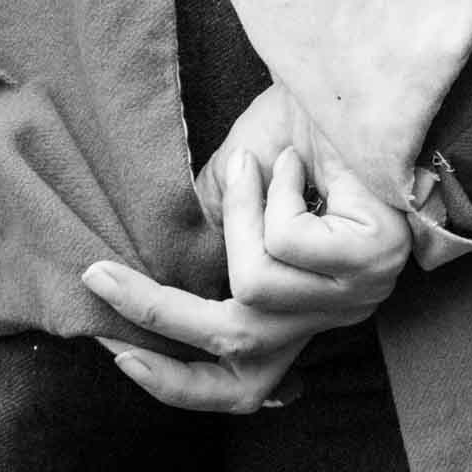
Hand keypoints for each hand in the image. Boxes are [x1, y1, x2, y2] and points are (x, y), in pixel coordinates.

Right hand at [85, 140, 410, 412]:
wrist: (358, 85)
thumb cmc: (303, 132)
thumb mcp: (233, 192)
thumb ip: (205, 240)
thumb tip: (152, 275)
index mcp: (306, 308)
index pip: (247, 385)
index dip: (180, 384)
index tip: (124, 357)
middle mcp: (336, 313)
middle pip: (237, 351)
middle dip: (158, 314)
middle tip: (100, 277)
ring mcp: (359, 292)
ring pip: (256, 285)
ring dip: (242, 214)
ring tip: (266, 168)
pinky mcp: (372, 260)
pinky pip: (287, 244)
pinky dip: (275, 194)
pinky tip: (300, 165)